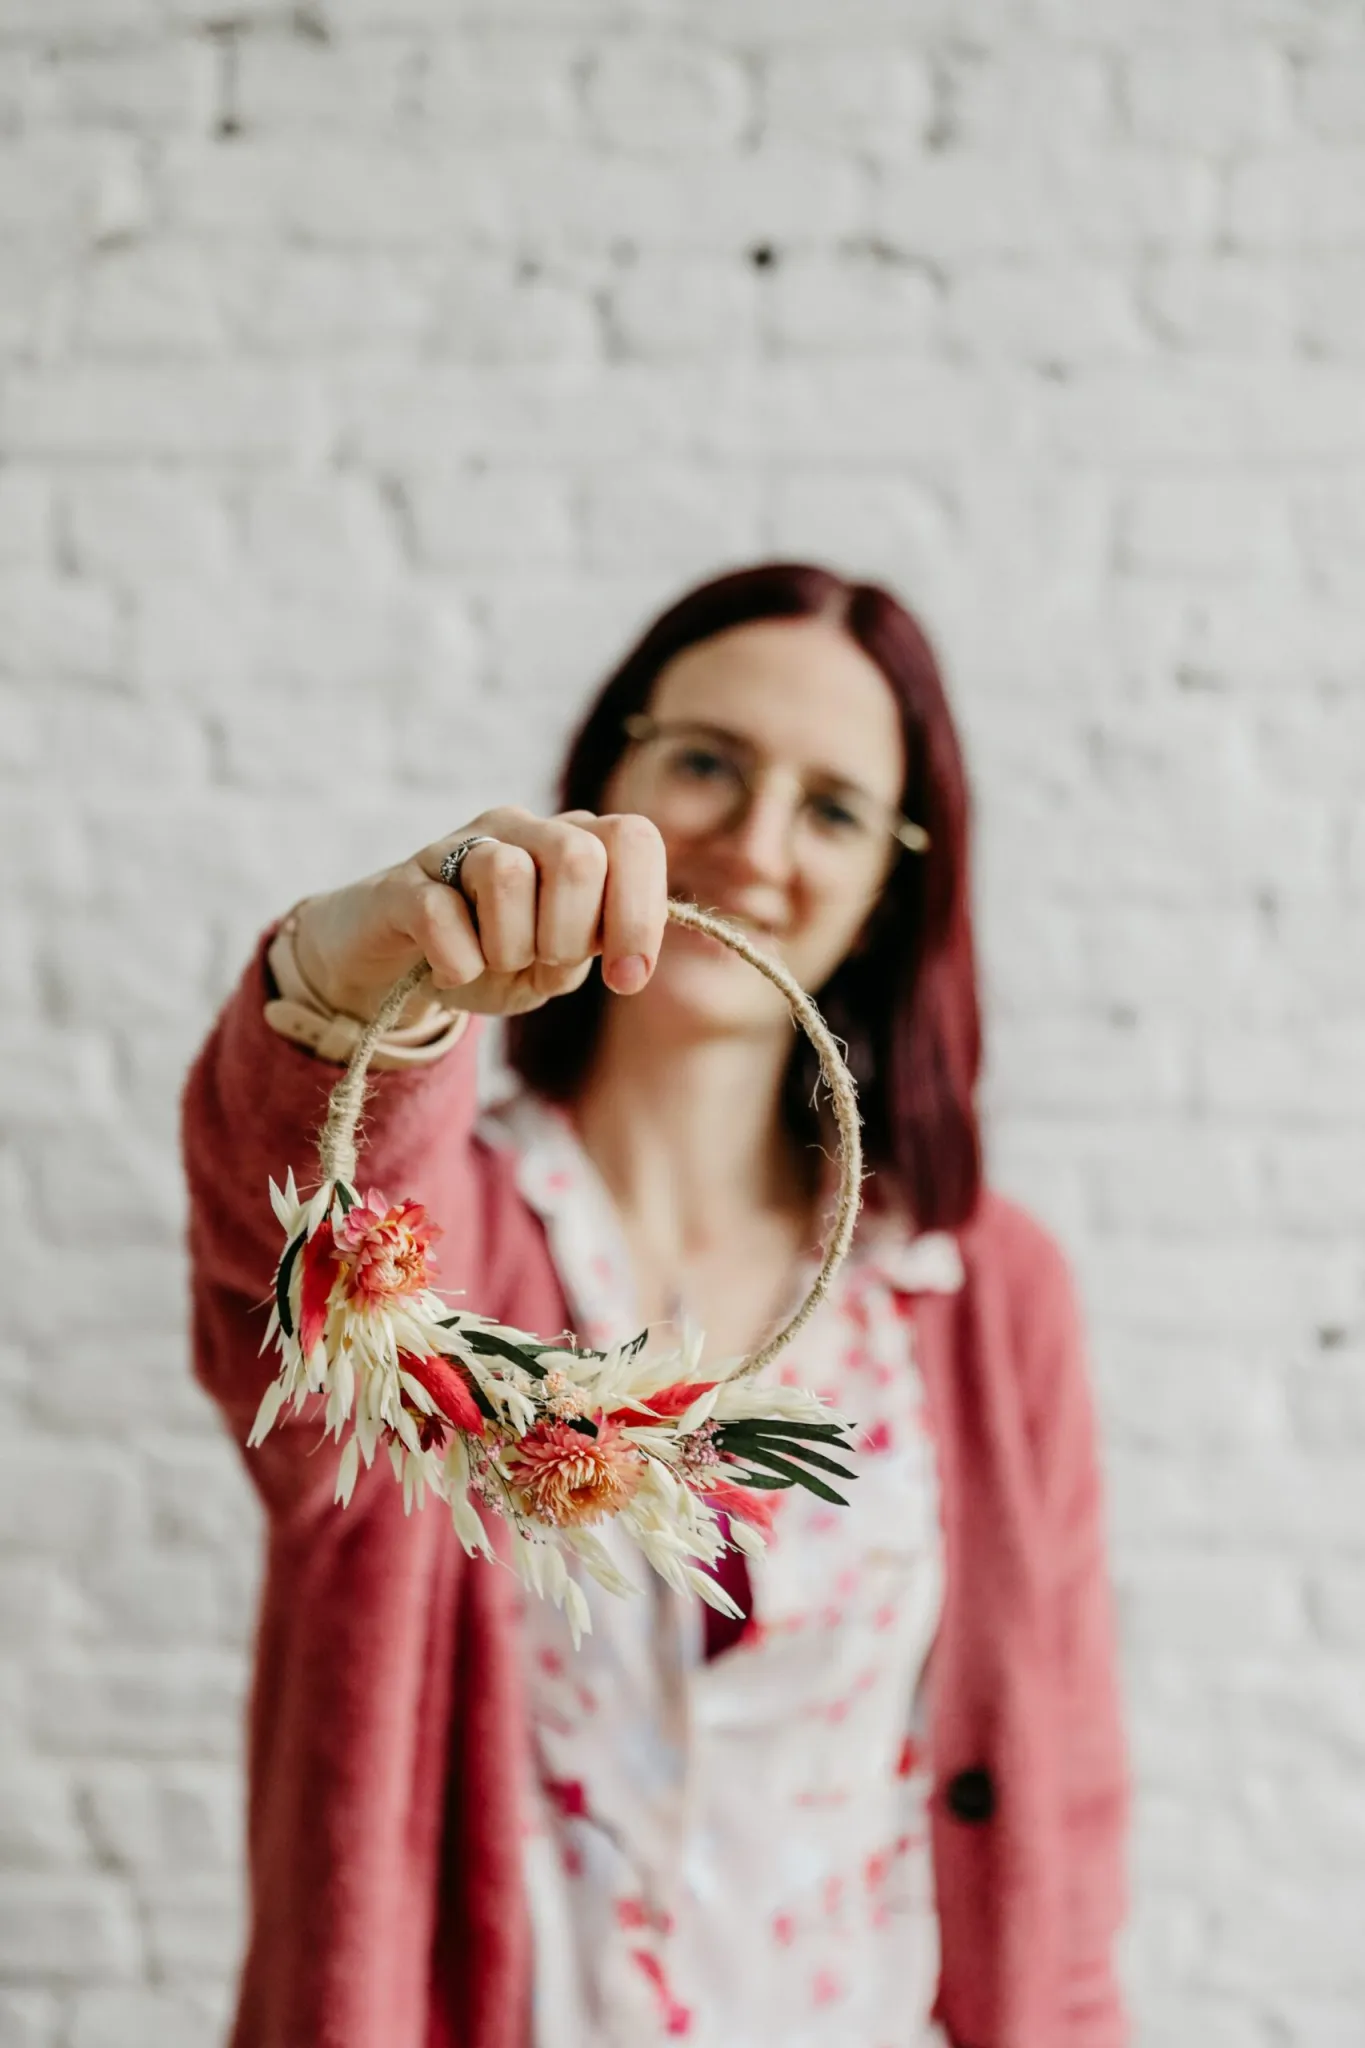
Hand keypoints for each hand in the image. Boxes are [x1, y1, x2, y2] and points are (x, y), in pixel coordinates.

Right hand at [291, 807, 668, 1022]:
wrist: (398, 968)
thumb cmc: (491, 958)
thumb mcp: (556, 965)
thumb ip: (594, 945)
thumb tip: (625, 951)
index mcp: (572, 841)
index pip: (633, 839)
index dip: (639, 912)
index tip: (625, 977)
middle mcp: (520, 828)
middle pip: (577, 855)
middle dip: (569, 935)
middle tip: (541, 962)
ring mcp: (457, 847)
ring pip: (507, 873)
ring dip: (508, 947)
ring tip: (491, 961)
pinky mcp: (402, 882)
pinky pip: (441, 914)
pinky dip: (457, 963)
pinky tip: (450, 971)